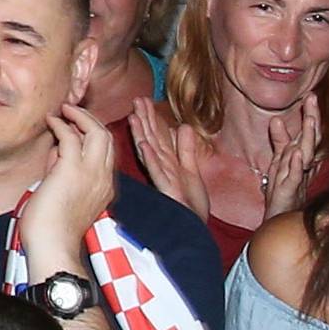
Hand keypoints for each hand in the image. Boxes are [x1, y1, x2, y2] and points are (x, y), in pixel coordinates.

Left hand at [22, 103, 117, 268]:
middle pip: (108, 137)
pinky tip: (50, 121)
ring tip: (65, 109)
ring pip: (98, 132)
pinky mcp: (72, 171)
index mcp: (103, 187)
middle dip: (91, 119)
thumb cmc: (51, 228)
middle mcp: (103, 179)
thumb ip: (62, 169)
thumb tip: (56, 147)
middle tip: (72, 111)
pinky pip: (70, 136)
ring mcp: (91, 174)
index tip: (76, 125)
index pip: (107, 151)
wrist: (52, 248)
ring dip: (80, 116)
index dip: (93, 133)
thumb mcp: (63, 192)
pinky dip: (61, 125)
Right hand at [126, 101, 211, 223]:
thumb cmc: (190, 205)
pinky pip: (158, 172)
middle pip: (151, 139)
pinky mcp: (167, 190)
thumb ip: (186, 149)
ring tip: (134, 116)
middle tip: (136, 99)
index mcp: (166, 163)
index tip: (143, 99)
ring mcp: (163, 178)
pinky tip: (144, 146)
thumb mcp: (192, 171)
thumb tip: (183, 126)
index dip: (151, 117)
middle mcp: (161, 168)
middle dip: (144, 119)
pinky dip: (151, 158)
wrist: (194, 230)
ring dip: (142, 134)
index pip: (157, 136)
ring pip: (151, 152)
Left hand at [263, 89, 321, 217]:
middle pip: (310, 139)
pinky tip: (297, 153)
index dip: (309, 115)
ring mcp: (298, 177)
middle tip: (312, 98)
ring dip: (308, 137)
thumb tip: (276, 120)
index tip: (310, 94)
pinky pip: (294, 176)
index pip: (307, 133)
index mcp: (301, 157)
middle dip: (311, 118)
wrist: (280, 218)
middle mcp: (303, 165)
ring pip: (306, 155)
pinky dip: (296, 165)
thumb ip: (280, 142)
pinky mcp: (290, 190)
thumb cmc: (283, 191)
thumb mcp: (279, 161)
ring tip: (310, 120)